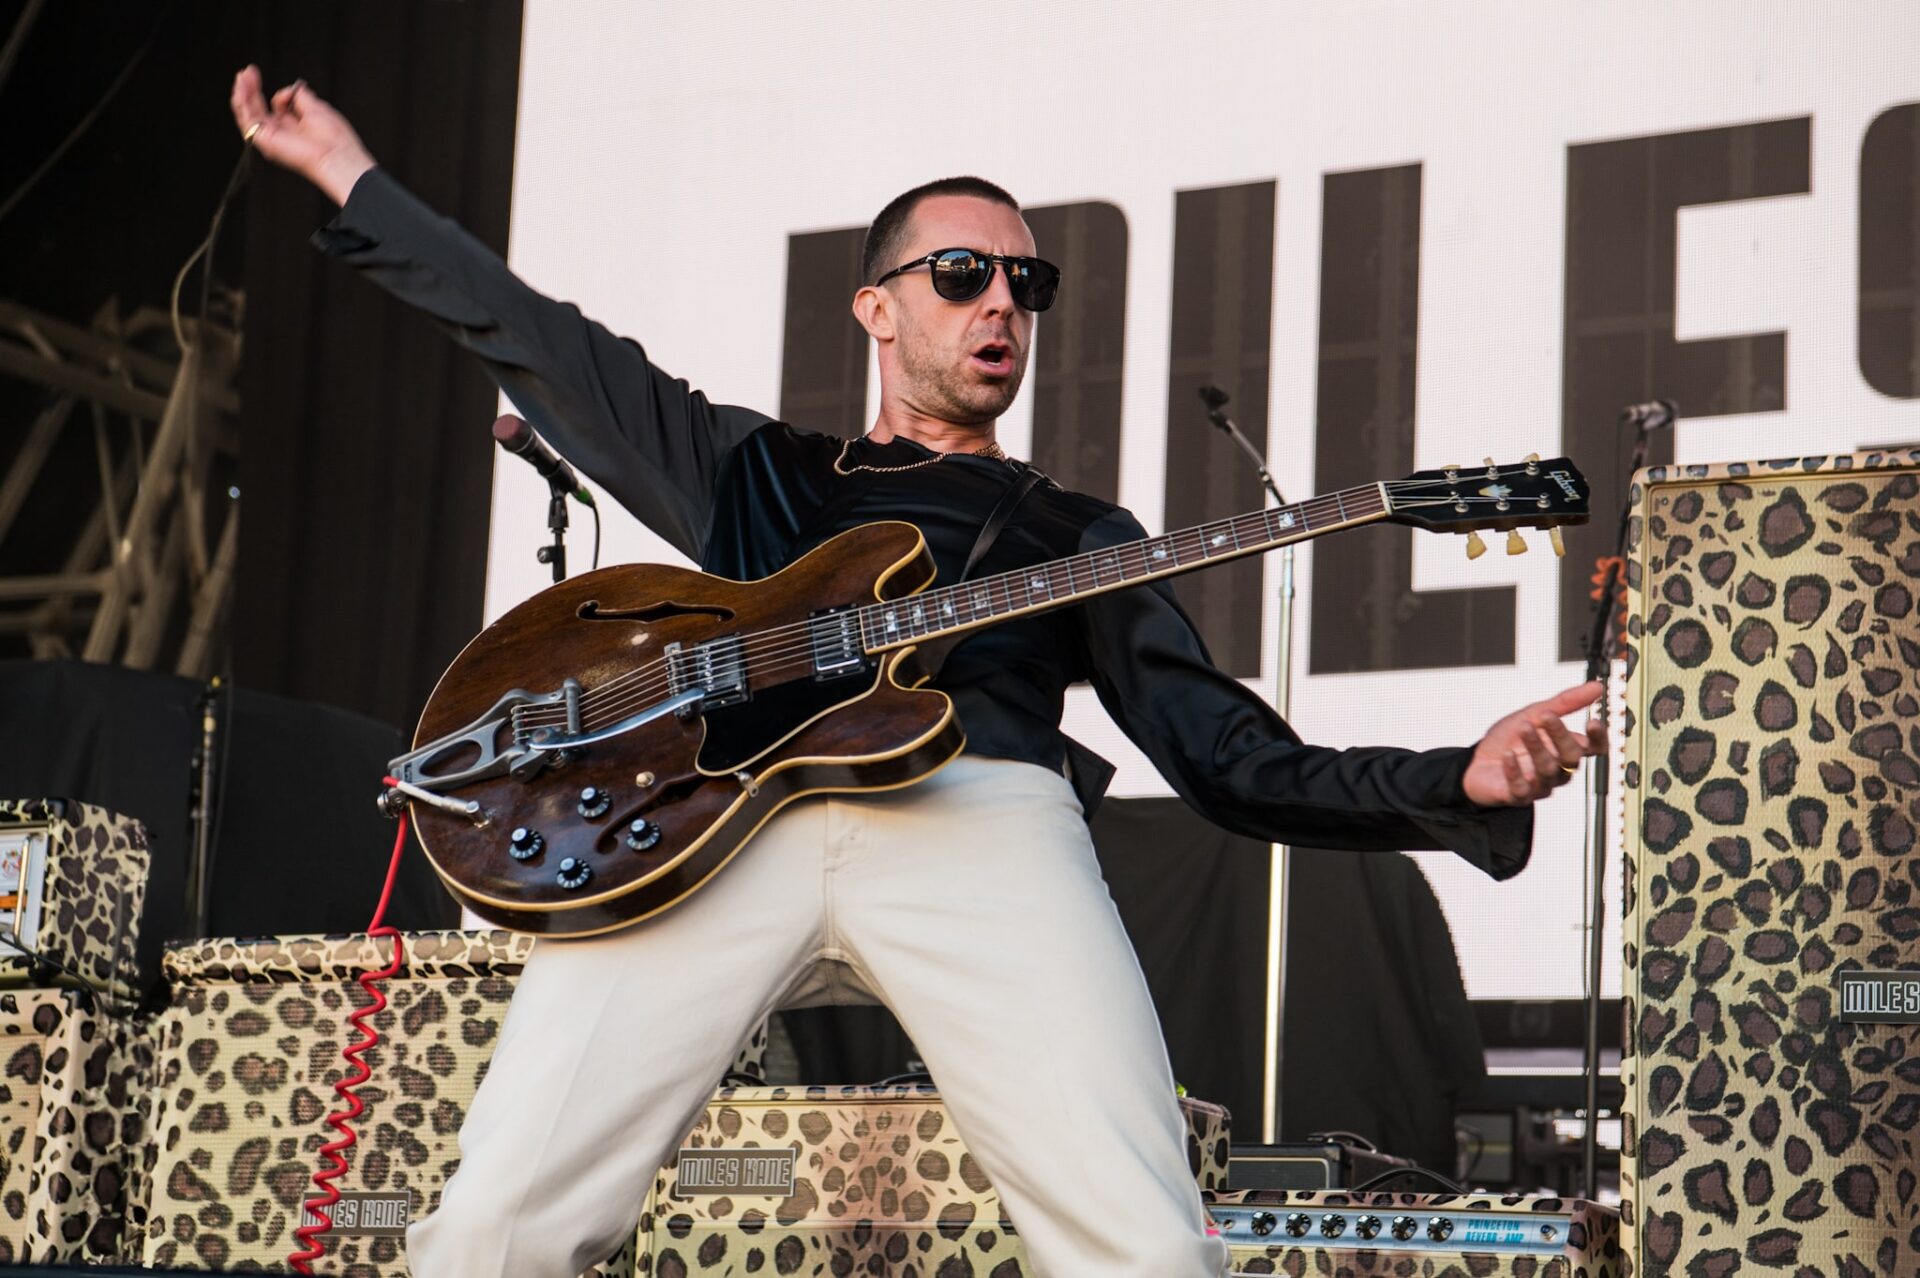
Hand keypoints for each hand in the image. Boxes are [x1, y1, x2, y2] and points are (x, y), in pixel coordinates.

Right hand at [229, 65, 375, 204]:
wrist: (337, 155)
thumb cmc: (334, 138)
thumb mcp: (316, 108)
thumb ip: (301, 97)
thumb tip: (293, 89)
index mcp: (295, 128)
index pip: (277, 108)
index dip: (278, 95)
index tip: (289, 89)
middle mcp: (281, 134)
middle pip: (259, 108)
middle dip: (251, 88)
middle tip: (247, 71)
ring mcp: (271, 138)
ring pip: (249, 113)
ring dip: (243, 92)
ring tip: (242, 76)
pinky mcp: (264, 141)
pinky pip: (247, 120)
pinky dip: (242, 103)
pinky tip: (241, 89)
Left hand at [1461, 679, 1607, 806]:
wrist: (1475, 760)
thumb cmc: (1508, 739)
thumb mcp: (1534, 714)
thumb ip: (1565, 702)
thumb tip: (1596, 687)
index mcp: (1564, 749)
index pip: (1594, 748)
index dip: (1598, 738)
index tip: (1593, 722)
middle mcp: (1557, 769)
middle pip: (1572, 758)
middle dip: (1561, 736)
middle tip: (1547, 717)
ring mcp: (1539, 784)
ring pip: (1548, 770)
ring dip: (1536, 747)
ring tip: (1524, 728)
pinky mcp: (1519, 796)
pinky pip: (1522, 788)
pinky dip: (1514, 770)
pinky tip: (1507, 756)